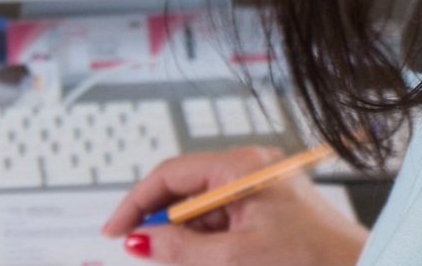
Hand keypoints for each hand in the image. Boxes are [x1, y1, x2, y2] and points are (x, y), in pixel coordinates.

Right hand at [102, 146, 368, 265]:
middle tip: (142, 255)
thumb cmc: (308, 260)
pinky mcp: (271, 208)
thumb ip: (181, 249)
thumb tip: (142, 239)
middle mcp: (251, 169)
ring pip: (204, 210)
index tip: (113, 232)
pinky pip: (225, 221)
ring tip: (184, 261)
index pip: (172, 173)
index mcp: (242, 166)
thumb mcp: (234, 259)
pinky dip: (208, 243)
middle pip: (186, 190)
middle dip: (161, 224)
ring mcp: (262, 187)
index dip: (137, 202)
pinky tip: (208, 261)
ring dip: (186, 239)